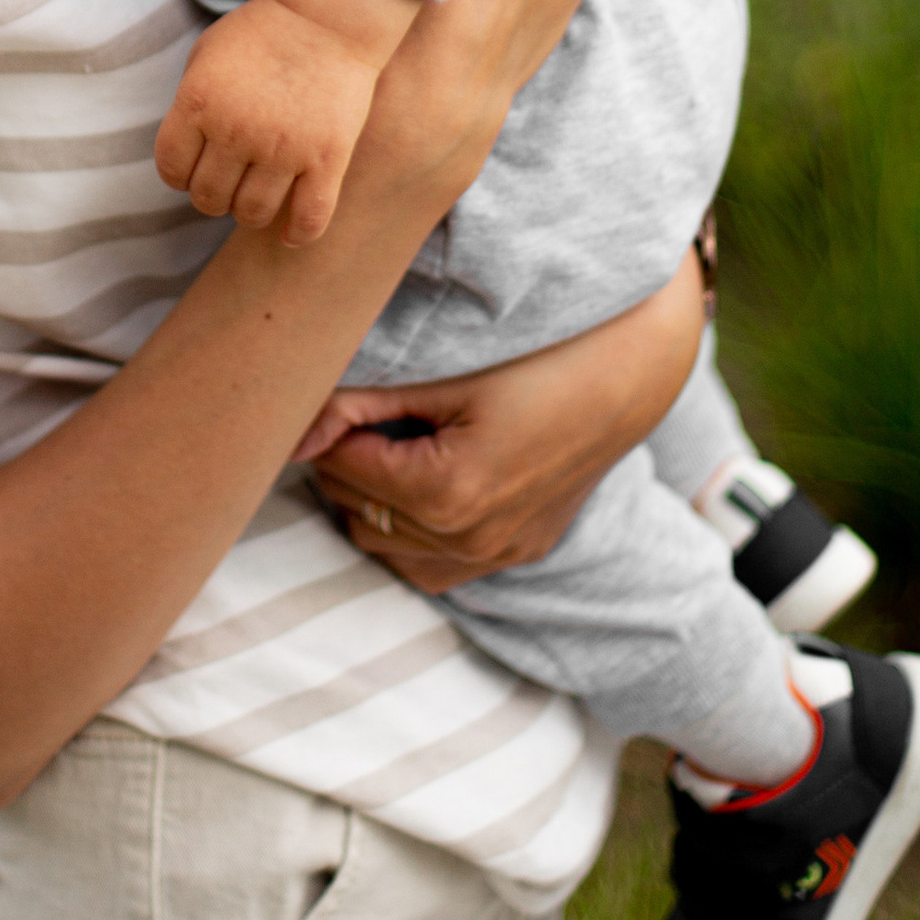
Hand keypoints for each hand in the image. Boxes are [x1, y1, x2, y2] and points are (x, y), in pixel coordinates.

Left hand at [155, 0, 375, 239]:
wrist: (330, 13)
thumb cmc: (264, 29)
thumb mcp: (207, 52)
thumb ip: (190, 100)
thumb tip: (186, 147)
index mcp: (199, 102)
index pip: (171, 169)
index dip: (179, 174)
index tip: (194, 167)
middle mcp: (236, 131)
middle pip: (208, 198)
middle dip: (212, 195)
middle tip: (228, 180)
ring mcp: (283, 149)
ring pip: (252, 214)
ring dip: (248, 211)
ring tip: (257, 194)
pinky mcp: (327, 159)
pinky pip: (308, 219)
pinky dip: (297, 235)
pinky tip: (289, 234)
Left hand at [306, 256, 707, 588]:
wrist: (631, 368)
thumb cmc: (536, 354)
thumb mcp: (444, 372)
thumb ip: (358, 402)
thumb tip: (289, 434)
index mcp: (448, 493)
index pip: (340, 468)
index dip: (327, 425)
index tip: (333, 390)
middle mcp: (473, 540)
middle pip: (357, 511)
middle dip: (346, 463)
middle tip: (363, 409)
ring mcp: (500, 554)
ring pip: (388, 546)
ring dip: (374, 501)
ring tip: (391, 439)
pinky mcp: (521, 551)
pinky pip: (435, 565)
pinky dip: (413, 532)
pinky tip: (423, 477)